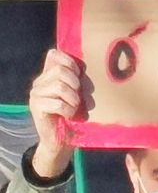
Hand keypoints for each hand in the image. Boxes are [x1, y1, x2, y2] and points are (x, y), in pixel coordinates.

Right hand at [29, 49, 80, 177]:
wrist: (63, 138)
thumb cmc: (74, 113)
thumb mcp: (78, 92)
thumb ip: (78, 77)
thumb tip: (86, 66)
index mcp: (49, 74)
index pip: (54, 54)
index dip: (70, 62)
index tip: (80, 74)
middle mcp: (40, 81)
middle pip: (60, 70)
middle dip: (75, 83)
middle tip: (78, 97)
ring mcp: (36, 94)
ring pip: (59, 86)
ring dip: (73, 98)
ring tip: (75, 107)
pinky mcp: (36, 107)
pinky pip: (58, 103)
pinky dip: (69, 110)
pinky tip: (69, 115)